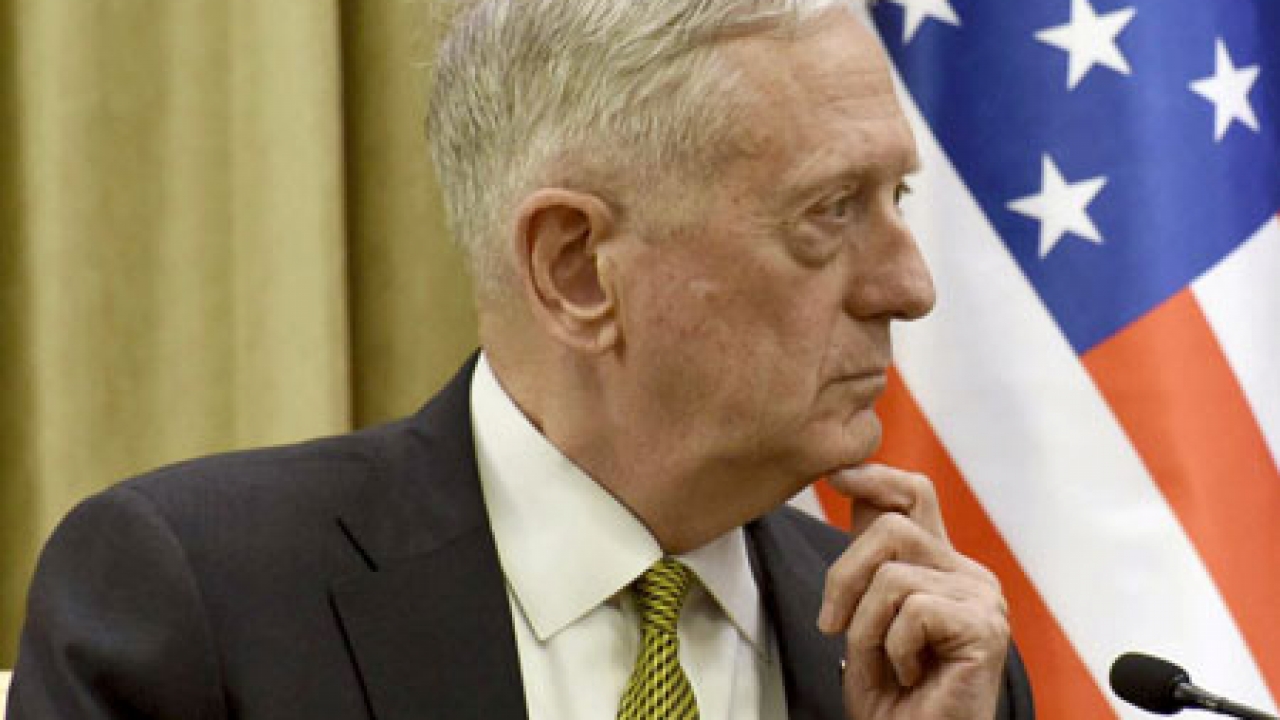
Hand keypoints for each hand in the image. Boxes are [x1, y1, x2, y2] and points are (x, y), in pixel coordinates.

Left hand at [817, 464, 1009, 719]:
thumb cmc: (893, 698)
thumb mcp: (864, 615)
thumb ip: (869, 559)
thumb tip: (850, 482)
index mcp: (941, 566)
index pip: (915, 494)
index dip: (876, 478)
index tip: (839, 476)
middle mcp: (968, 574)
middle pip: (890, 527)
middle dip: (844, 577)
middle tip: (833, 626)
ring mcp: (982, 598)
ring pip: (892, 575)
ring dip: (866, 628)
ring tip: (884, 663)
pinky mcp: (984, 627)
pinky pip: (912, 611)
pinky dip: (892, 649)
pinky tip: (910, 675)